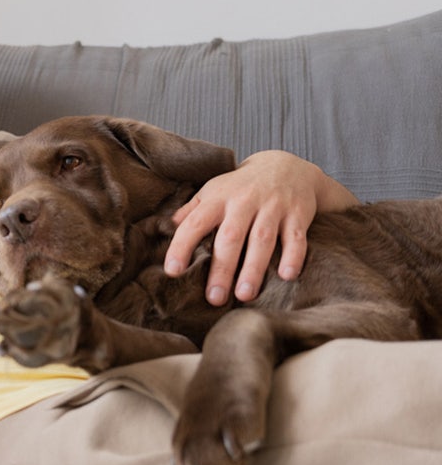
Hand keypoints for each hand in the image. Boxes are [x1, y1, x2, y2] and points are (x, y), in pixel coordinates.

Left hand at [164, 150, 356, 305]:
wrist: (285, 166)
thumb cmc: (240, 187)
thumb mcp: (213, 192)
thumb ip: (191, 211)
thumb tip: (166, 229)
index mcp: (217, 199)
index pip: (195, 223)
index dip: (182, 246)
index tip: (173, 271)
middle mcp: (244, 202)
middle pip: (230, 237)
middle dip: (222, 269)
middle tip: (214, 298)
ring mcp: (272, 207)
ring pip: (262, 239)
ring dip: (253, 269)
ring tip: (244, 295)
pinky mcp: (298, 214)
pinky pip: (296, 237)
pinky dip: (293, 256)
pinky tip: (286, 276)